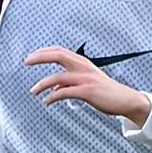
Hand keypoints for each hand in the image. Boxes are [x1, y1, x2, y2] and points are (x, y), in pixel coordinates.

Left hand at [25, 45, 150, 125]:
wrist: (125, 99)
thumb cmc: (106, 91)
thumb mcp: (87, 81)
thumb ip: (70, 81)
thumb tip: (53, 88)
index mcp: (83, 62)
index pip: (60, 51)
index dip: (44, 51)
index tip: (31, 56)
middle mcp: (83, 67)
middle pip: (58, 55)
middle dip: (40, 57)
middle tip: (26, 61)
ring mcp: (85, 79)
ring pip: (58, 77)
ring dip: (42, 84)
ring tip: (33, 91)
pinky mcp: (87, 91)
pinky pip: (64, 92)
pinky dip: (52, 97)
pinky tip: (47, 101)